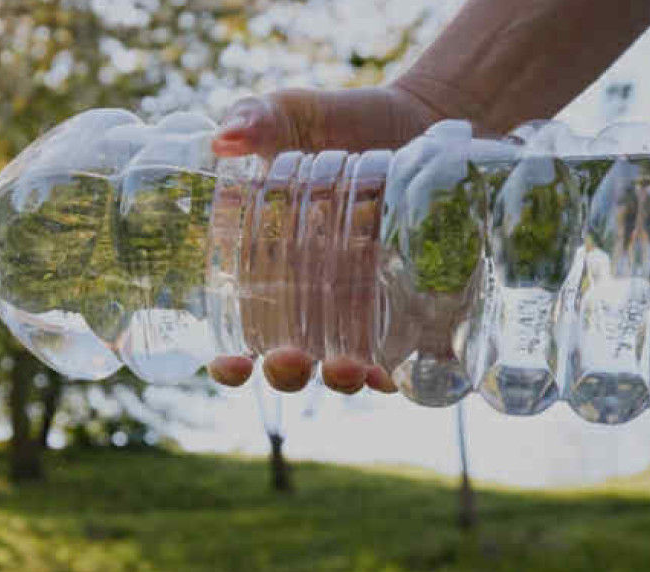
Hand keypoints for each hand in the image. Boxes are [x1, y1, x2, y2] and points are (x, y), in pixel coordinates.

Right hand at [206, 85, 448, 394]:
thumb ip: (255, 119)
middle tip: (289, 359)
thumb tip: (223, 139)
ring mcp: (365, 308)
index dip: (228, 362)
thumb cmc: (342, 121)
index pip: (237, 333)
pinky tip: (400, 373)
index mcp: (266, 270)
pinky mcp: (416, 303)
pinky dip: (405, 372)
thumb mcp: (292, 114)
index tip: (229, 365)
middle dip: (288, 373)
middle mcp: (312, 302)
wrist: (425, 116)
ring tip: (348, 370)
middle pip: (290, 363)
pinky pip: (409, 354)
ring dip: (344, 379)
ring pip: (348, 368)